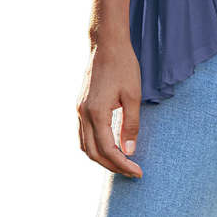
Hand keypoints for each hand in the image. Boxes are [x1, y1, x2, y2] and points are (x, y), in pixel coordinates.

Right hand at [76, 40, 142, 177]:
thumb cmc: (123, 66)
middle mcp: (83, 114)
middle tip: (131, 171)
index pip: (108, 150)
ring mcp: (79, 109)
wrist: (107, 44)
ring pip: (85, 145)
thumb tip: (129, 151)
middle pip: (93, 153)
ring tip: (120, 162)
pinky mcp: (80, 104)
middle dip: (111, 166)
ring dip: (101, 158)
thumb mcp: (133, 95)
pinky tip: (108, 145)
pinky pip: (83, 133)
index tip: (137, 172)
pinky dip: (94, 145)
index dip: (122, 164)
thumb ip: (131, 124)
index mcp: (96, 113)